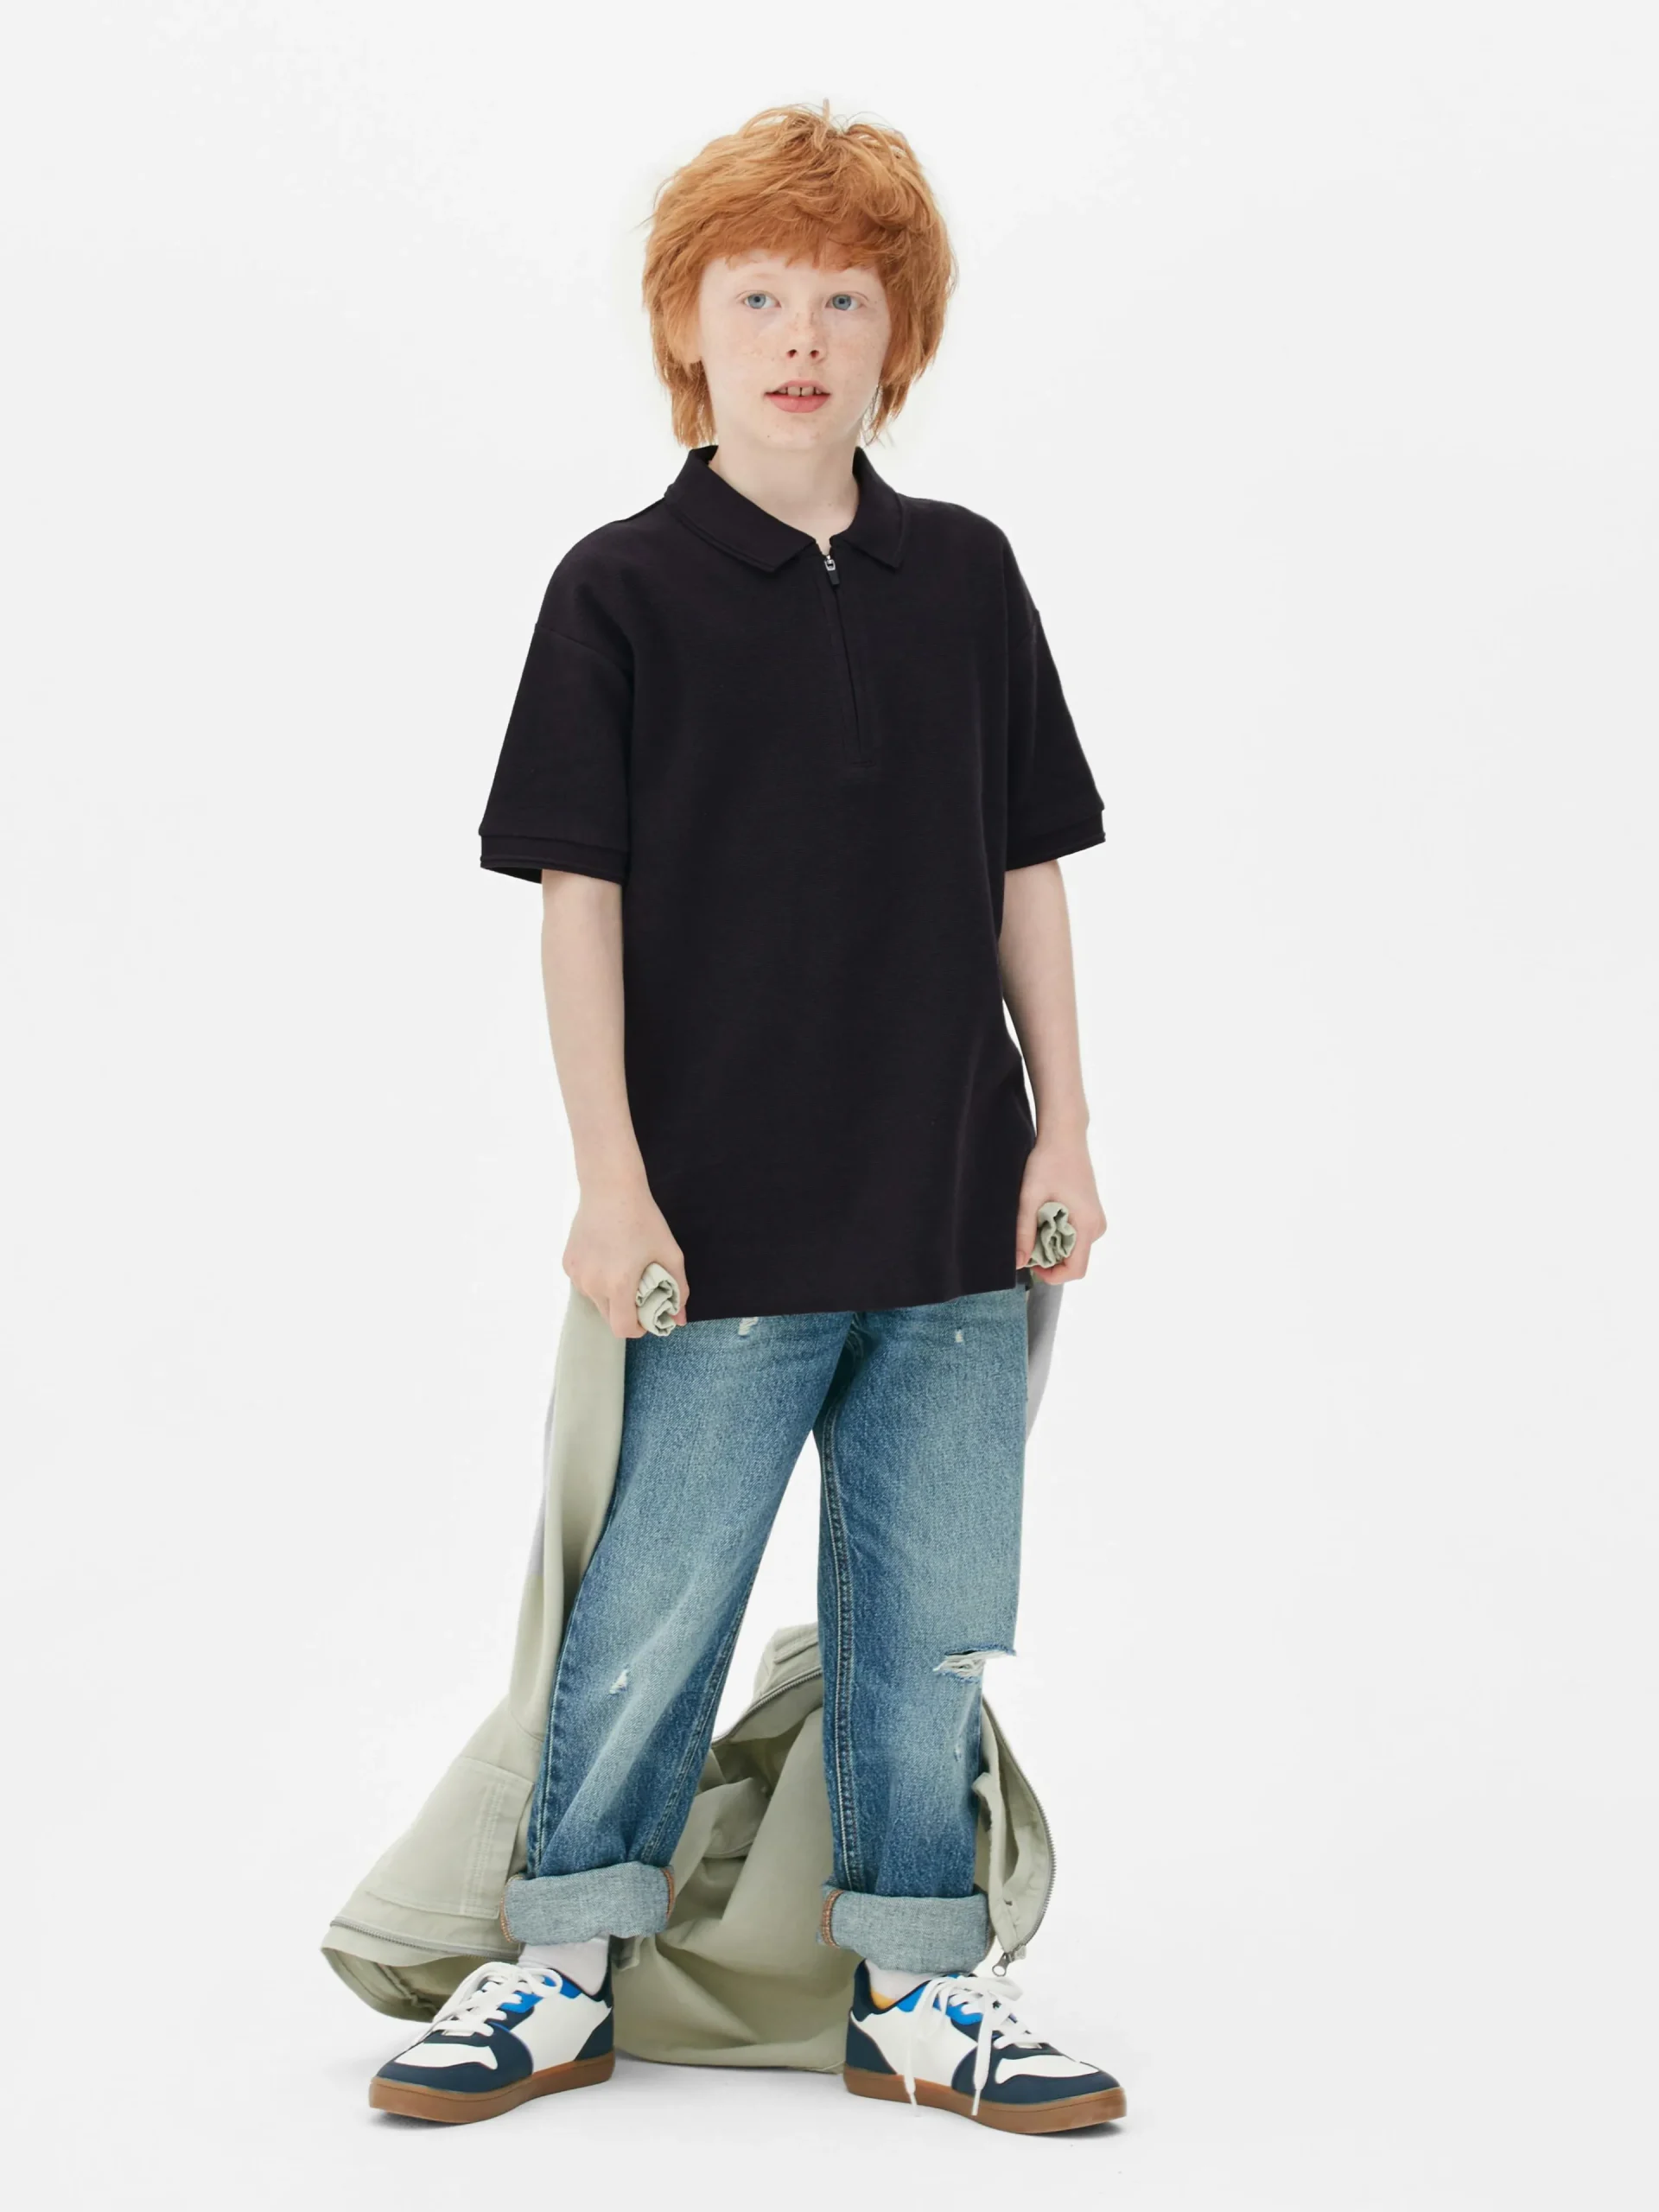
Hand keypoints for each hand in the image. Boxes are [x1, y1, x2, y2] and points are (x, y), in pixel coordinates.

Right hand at [563, 1177, 688, 1337]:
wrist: (610, 1188)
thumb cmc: (644, 1220)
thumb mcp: (669, 1253)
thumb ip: (677, 1290)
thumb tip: (678, 1319)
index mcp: (619, 1285)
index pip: (623, 1329)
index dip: (639, 1327)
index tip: (647, 1314)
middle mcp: (593, 1284)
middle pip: (609, 1317)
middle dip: (625, 1311)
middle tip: (638, 1290)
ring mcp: (577, 1274)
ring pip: (595, 1300)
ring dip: (610, 1295)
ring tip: (622, 1268)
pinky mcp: (568, 1263)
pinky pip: (584, 1283)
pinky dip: (596, 1279)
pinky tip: (606, 1256)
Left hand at [1015, 1136, 1105, 1284]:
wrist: (1065, 1137)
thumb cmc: (1047, 1163)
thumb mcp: (1030, 1198)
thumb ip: (1024, 1232)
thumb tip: (1018, 1263)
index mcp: (1086, 1225)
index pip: (1075, 1270)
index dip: (1052, 1276)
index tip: (1031, 1263)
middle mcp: (1097, 1227)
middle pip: (1074, 1261)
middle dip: (1049, 1258)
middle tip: (1028, 1236)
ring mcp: (1097, 1221)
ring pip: (1074, 1249)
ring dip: (1052, 1245)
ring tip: (1036, 1222)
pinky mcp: (1092, 1214)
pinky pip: (1076, 1236)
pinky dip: (1058, 1234)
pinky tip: (1045, 1216)